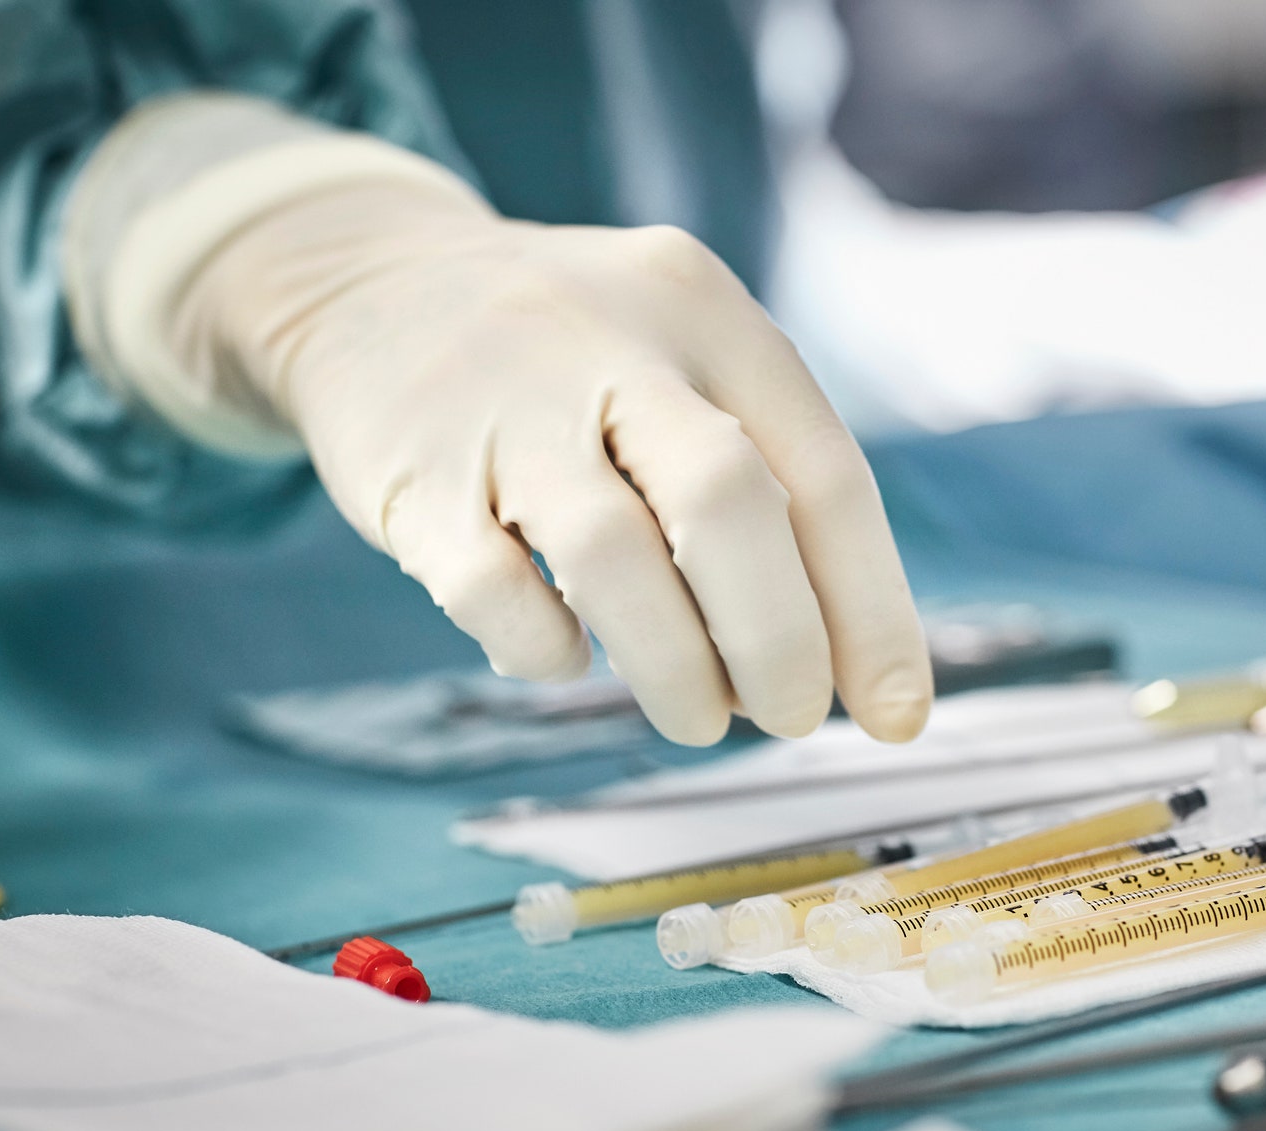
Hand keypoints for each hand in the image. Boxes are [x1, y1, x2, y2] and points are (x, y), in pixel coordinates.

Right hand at [183, 182, 931, 744]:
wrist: (368, 276)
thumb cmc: (570, 357)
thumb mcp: (680, 356)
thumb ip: (764, 480)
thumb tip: (844, 669)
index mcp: (706, 314)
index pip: (821, 472)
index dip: (872, 609)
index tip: (897, 712)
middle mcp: (611, 342)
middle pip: (729, 502)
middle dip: (779, 640)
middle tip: (789, 718)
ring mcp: (501, 403)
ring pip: (612, 555)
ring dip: (675, 667)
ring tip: (695, 717)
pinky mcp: (408, 471)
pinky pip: (490, 590)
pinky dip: (547, 649)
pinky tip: (565, 654)